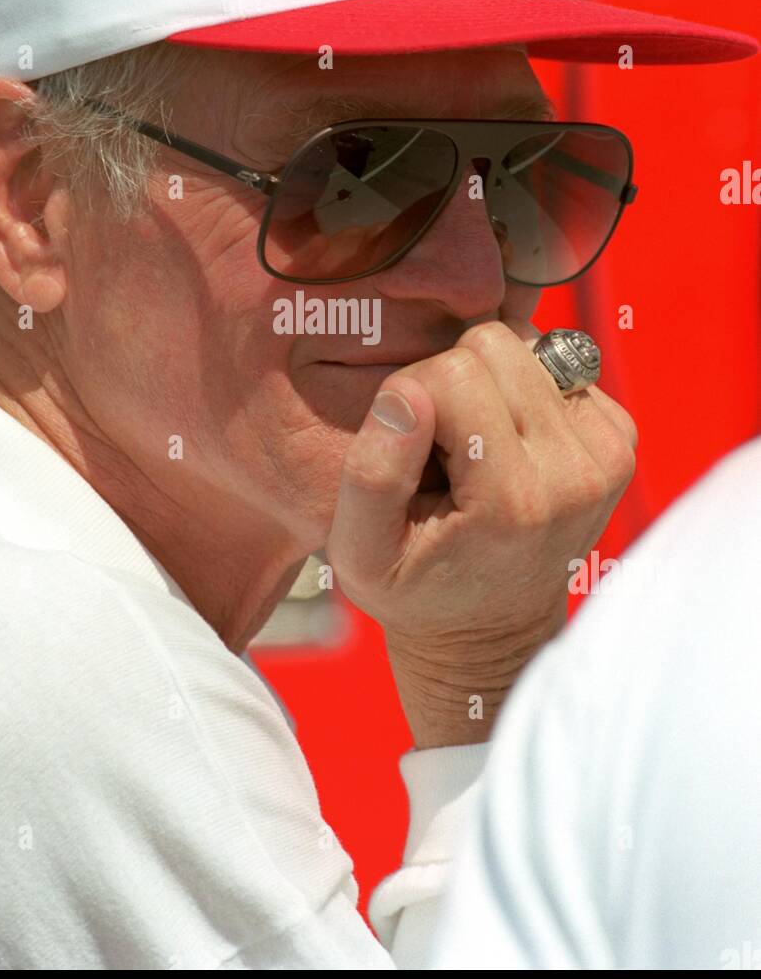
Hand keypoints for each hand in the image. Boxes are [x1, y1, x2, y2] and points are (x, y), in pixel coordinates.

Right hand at [325, 318, 636, 744]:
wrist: (491, 632)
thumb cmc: (416, 590)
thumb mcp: (360, 552)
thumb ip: (373, 472)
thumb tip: (408, 391)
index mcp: (512, 500)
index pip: (452, 372)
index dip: (412, 393)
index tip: (408, 449)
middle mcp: (574, 474)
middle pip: (496, 346)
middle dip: (454, 381)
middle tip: (441, 448)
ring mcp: (606, 456)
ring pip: (530, 346)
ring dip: (491, 385)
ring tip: (474, 449)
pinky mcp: (619, 441)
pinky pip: (560, 365)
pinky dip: (525, 393)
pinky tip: (509, 445)